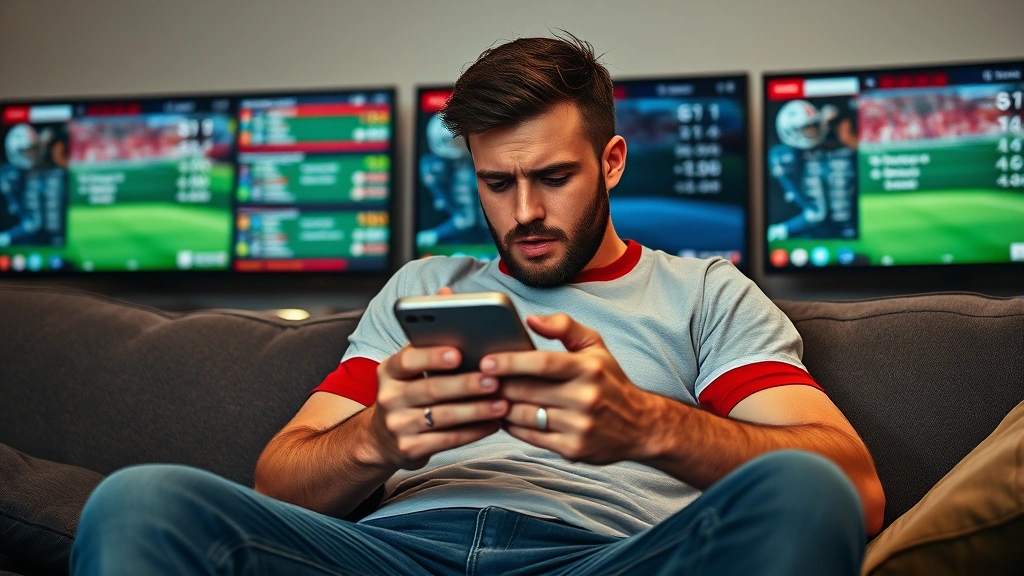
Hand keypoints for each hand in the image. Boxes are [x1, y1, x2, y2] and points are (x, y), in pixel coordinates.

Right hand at [369, 287, 507, 469]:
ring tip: (503, 402)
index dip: (432, 356)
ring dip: (476, 410)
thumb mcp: (409, 364)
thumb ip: (430, 333)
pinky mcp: (410, 450)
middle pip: (430, 389)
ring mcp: (398, 426)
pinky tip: (495, 423)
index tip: (458, 352)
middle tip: (494, 378)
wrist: (381, 439)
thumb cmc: (407, 392)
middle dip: (465, 384)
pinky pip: (447, 440)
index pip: (408, 360)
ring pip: (443, 417)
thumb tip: (446, 292)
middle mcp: (389, 398)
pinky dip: (474, 432)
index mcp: (389, 371)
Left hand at [484, 313, 660, 464]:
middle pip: (527, 391)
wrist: (641, 426)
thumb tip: (530, 320)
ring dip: (501, 406)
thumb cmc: (611, 381)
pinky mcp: (573, 449)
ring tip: (488, 397)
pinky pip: (530, 437)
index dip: (510, 362)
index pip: (543, 363)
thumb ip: (564, 326)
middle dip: (498, 385)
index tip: (486, 362)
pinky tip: (505, 416)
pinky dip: (512, 426)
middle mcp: (586, 397)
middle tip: (478, 380)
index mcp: (589, 368)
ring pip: (524, 415)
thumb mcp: (595, 346)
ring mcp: (579, 426)